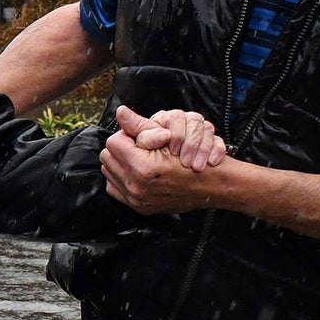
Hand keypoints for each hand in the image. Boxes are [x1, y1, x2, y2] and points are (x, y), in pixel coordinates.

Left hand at [101, 105, 232, 214]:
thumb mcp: (169, 139)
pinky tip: (137, 172)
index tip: (139, 137)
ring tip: (138, 158)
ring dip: (120, 163)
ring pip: (109, 172)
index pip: (114, 142)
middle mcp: (136, 186)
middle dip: (120, 149)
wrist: (211, 187)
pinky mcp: (138, 207)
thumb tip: (121, 112)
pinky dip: (123, 178)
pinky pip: (115, 189)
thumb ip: (141, 126)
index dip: (127, 135)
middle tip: (138, 147)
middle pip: (108, 157)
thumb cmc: (194, 161)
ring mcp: (136, 199)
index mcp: (141, 167)